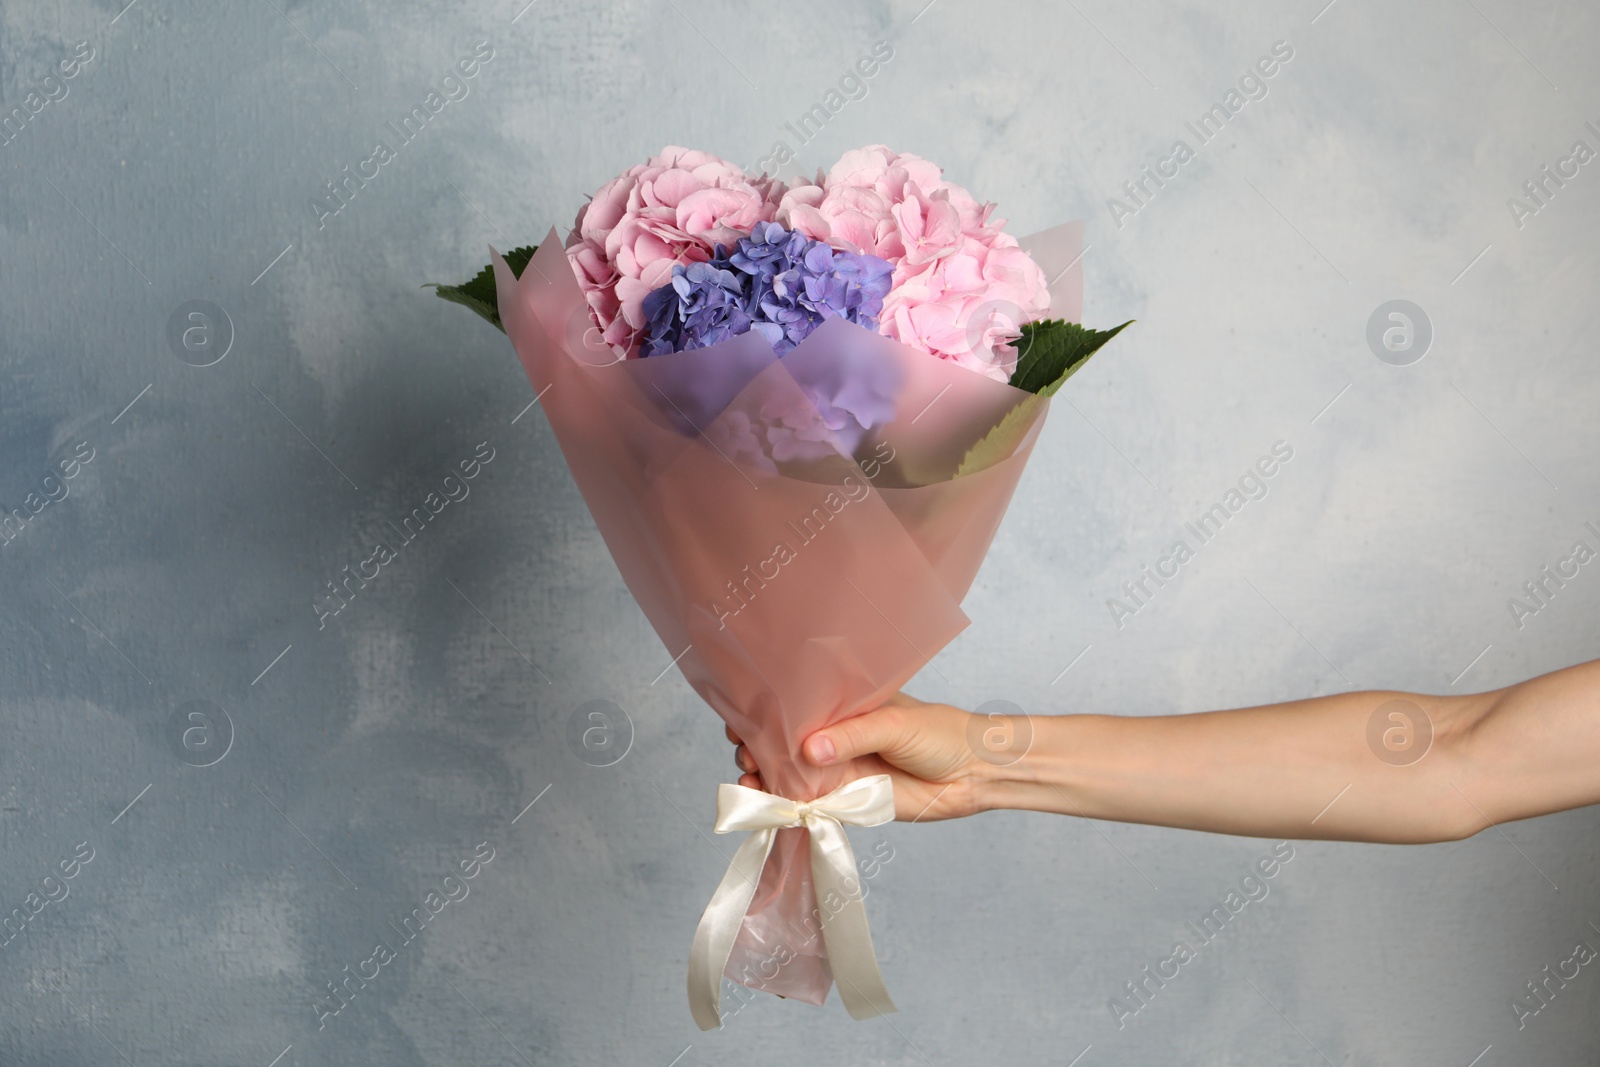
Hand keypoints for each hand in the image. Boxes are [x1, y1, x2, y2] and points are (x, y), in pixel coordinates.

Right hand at [726, 691, 989, 821]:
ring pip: (787, 771)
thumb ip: (853, 736)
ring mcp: (836, 768)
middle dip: (756, 744)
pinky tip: (763, 802)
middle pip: (781, 739)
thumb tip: (809, 749)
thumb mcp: (895, 724)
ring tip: (751, 780)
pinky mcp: (844, 799)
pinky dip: (781, 803)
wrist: (973, 775)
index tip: (742, 720)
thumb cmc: (941, 735)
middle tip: (748, 755)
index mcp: (843, 704)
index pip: (794, 702)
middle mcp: (834, 734)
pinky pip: (804, 801)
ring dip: (763, 775)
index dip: (764, 709)